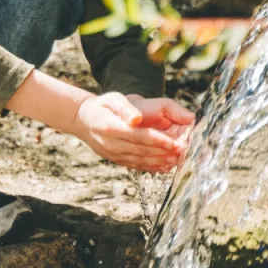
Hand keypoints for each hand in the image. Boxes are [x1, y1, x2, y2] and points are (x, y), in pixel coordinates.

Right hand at [73, 92, 191, 172]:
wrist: (83, 120)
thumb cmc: (102, 106)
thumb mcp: (112, 99)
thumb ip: (125, 108)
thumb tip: (137, 119)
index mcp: (112, 128)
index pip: (139, 136)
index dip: (158, 141)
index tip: (175, 144)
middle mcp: (112, 144)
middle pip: (143, 151)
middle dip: (165, 153)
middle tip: (184, 153)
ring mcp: (114, 155)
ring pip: (141, 161)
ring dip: (161, 162)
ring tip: (179, 161)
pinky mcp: (117, 160)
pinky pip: (136, 166)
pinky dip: (152, 167)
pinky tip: (165, 166)